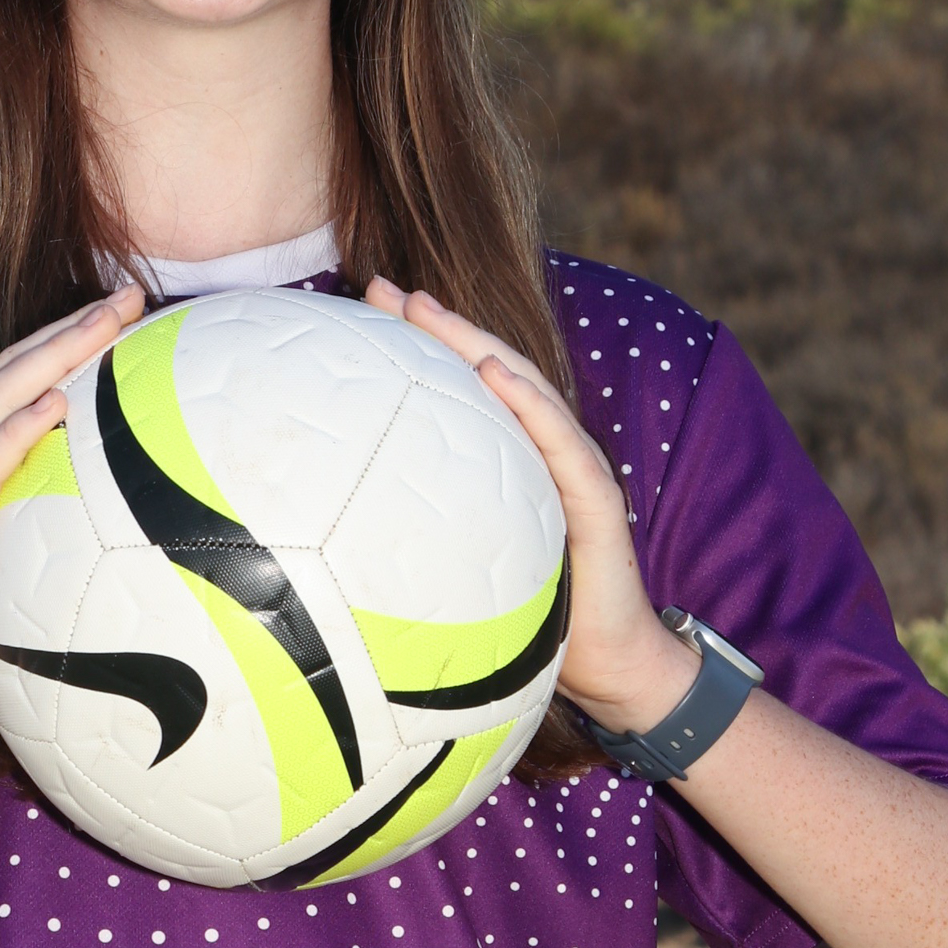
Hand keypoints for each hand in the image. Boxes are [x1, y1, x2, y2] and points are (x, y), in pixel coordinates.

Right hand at [0, 285, 144, 743]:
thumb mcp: (12, 561)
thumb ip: (45, 526)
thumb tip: (120, 527)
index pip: (17, 383)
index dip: (66, 342)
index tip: (125, 316)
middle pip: (11, 372)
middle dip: (72, 328)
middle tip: (130, 297)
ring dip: (55, 356)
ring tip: (107, 324)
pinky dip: (18, 429)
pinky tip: (58, 402)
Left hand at [363, 278, 695, 732]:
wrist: (611, 663)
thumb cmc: (535, 618)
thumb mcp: (463, 567)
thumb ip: (422, 536)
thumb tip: (337, 533)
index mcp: (508, 461)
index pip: (458, 387)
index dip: (414, 345)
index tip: (359, 309)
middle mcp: (540, 450)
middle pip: (483, 369)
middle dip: (432, 323)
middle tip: (377, 285)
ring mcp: (572, 465)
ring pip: (519, 387)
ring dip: (472, 343)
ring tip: (425, 308)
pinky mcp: (597, 496)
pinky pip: (560, 442)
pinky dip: (529, 403)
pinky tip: (494, 374)